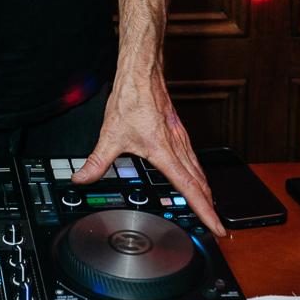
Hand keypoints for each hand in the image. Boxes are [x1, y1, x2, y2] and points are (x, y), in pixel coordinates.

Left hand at [72, 73, 226, 235]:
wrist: (142, 72)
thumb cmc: (131, 98)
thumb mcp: (110, 134)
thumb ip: (97, 161)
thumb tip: (82, 178)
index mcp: (164, 152)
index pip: (189, 189)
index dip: (204, 211)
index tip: (217, 227)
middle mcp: (178, 146)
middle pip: (200, 183)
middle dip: (209, 207)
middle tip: (217, 226)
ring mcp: (180, 138)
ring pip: (199, 170)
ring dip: (205, 191)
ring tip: (209, 207)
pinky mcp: (178, 131)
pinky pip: (194, 158)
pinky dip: (199, 173)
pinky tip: (195, 176)